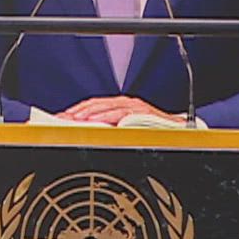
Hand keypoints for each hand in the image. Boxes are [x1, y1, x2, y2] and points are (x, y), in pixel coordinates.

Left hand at [58, 96, 180, 125]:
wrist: (179, 132)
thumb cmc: (152, 133)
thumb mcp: (126, 130)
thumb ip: (109, 129)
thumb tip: (85, 134)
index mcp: (118, 106)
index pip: (91, 106)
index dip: (74, 111)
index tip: (58, 119)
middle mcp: (125, 103)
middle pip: (95, 104)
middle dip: (76, 111)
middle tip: (60, 119)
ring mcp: (134, 107)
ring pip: (106, 106)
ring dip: (88, 112)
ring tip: (73, 119)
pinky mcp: (143, 112)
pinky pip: (122, 113)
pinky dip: (107, 116)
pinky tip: (95, 121)